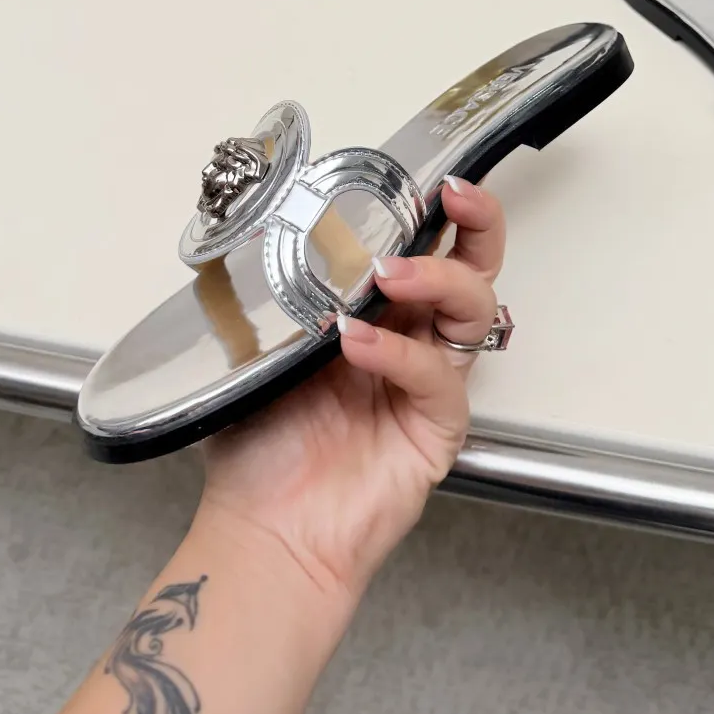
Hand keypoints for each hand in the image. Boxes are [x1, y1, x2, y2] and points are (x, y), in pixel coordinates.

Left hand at [197, 178, 503, 600]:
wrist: (266, 532)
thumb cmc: (260, 452)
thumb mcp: (247, 355)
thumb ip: (255, 301)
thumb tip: (235, 242)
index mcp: (376, 316)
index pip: (425, 251)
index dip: (439, 213)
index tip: (433, 180)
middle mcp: (411, 342)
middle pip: (475, 270)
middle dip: (479, 225)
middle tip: (457, 197)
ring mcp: (429, 385)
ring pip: (475, 312)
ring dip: (438, 279)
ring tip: (390, 275)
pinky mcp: (436, 429)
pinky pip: (438, 379)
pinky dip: (400, 354)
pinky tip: (357, 344)